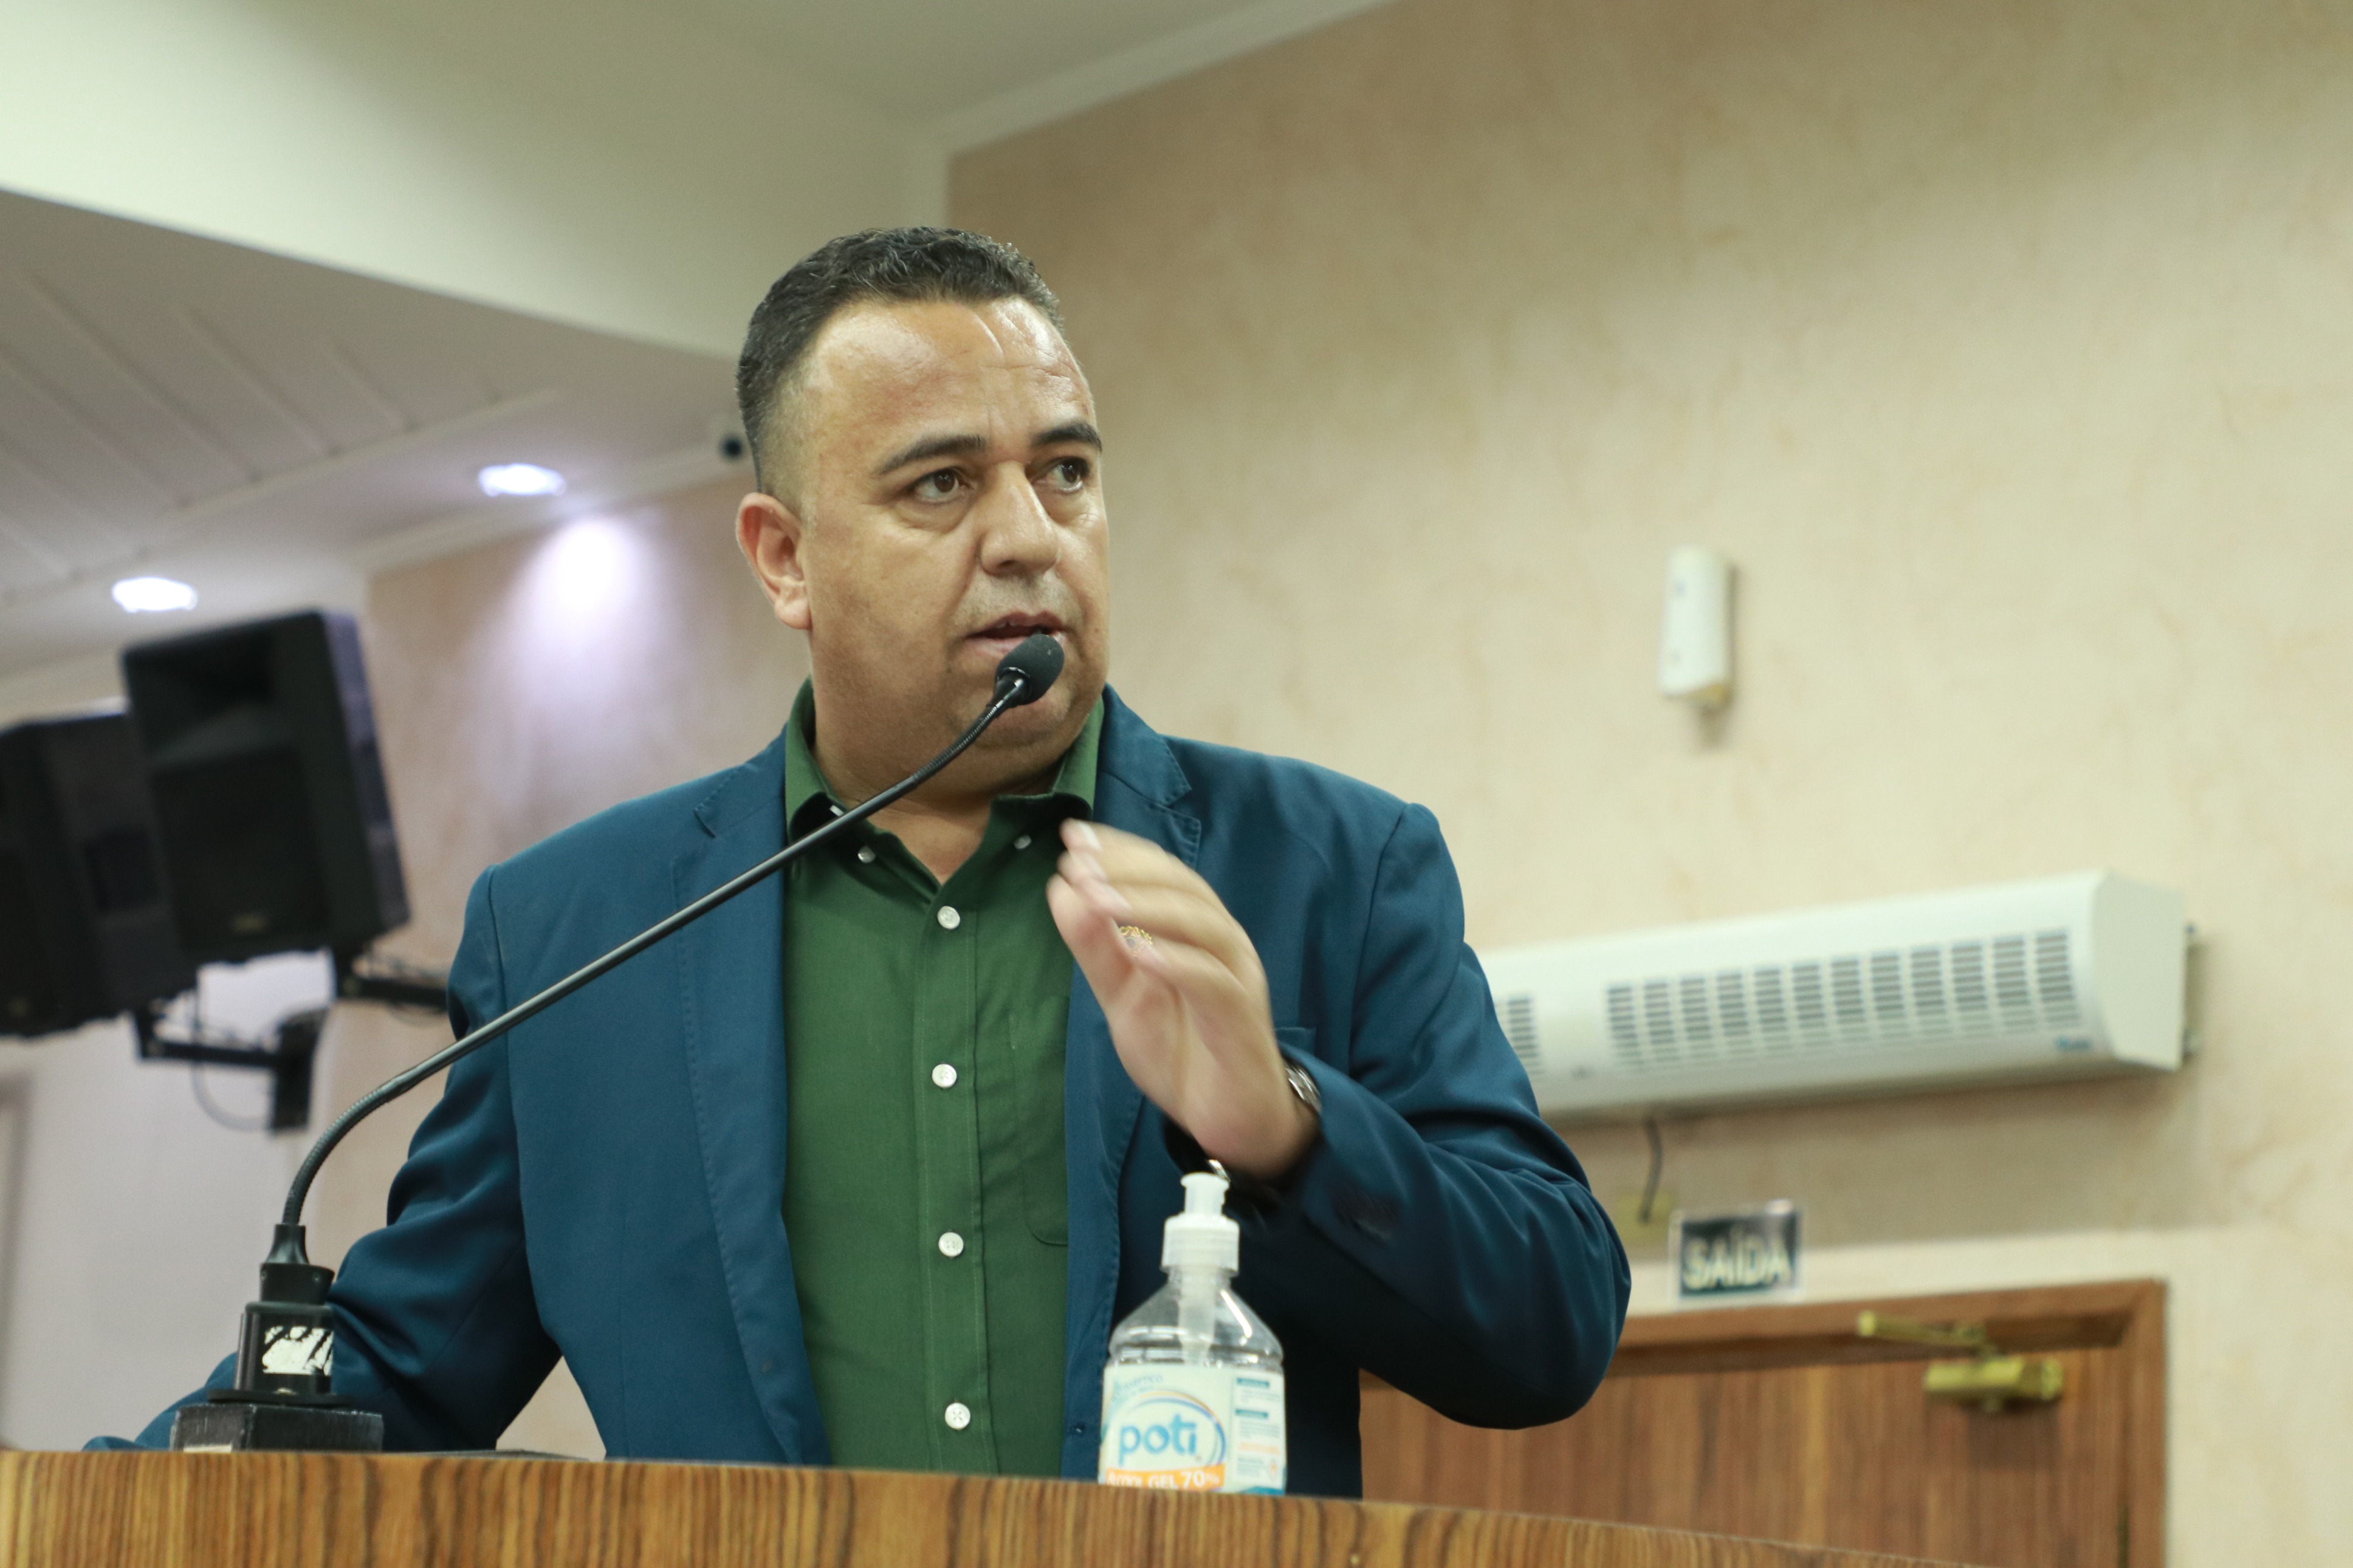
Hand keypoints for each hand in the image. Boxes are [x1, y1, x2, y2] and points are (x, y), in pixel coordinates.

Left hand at [1047, 821, 1317, 1179]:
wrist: (1230, 1120)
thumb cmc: (1181, 1051)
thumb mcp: (1123, 998)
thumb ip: (1096, 949)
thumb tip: (1062, 890)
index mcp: (1196, 931)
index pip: (1162, 873)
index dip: (1120, 850)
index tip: (1073, 834)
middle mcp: (1222, 944)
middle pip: (1184, 888)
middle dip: (1129, 870)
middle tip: (1079, 863)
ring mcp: (1238, 979)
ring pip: (1203, 926)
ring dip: (1148, 907)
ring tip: (1098, 898)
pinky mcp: (1242, 1020)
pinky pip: (1214, 983)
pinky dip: (1178, 963)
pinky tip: (1140, 953)